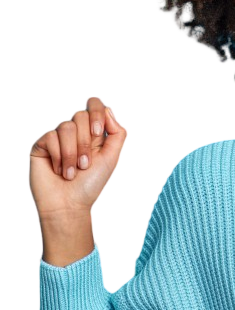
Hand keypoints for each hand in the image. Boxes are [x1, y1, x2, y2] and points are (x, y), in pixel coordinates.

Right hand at [29, 96, 126, 218]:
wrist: (69, 204)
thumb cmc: (90, 184)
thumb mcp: (112, 158)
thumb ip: (117, 133)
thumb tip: (108, 110)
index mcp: (94, 133)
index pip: (95, 106)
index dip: (97, 113)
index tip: (98, 132)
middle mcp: (76, 133)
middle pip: (81, 115)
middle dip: (86, 142)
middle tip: (85, 164)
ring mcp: (58, 138)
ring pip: (66, 126)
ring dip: (73, 153)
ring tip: (73, 171)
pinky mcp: (42, 145)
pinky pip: (51, 137)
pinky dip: (59, 157)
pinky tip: (59, 170)